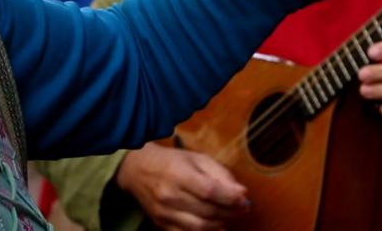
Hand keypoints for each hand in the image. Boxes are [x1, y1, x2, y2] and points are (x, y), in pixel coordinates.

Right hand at [116, 142, 249, 230]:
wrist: (137, 169)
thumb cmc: (170, 161)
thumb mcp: (196, 158)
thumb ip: (220, 174)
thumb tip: (241, 193)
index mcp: (178, 174)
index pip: (210, 191)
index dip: (231, 198)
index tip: (244, 200)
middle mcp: (169, 195)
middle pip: (207, 211)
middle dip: (230, 212)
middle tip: (242, 208)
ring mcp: (164, 212)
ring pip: (199, 227)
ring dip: (220, 223)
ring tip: (228, 215)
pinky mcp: (161, 224)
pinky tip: (215, 226)